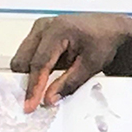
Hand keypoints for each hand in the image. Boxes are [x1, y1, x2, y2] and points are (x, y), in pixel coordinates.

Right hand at [11, 14, 131, 111]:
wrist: (109, 28)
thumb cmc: (102, 42)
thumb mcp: (89, 66)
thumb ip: (68, 83)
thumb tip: (49, 99)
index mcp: (57, 30)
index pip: (39, 63)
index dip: (33, 87)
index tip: (29, 105)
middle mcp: (44, 26)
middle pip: (23, 59)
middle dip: (25, 82)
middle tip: (31, 102)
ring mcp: (40, 28)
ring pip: (22, 57)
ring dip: (27, 75)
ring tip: (37, 92)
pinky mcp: (40, 33)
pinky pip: (28, 53)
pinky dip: (31, 69)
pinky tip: (42, 81)